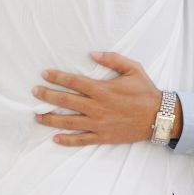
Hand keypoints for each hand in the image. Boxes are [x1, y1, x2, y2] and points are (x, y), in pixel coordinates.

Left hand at [32, 52, 173, 146]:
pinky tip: (55, 138)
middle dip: (47, 95)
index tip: (44, 74)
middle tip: (35, 92)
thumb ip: (113, 60)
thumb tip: (93, 54)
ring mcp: (98, 124)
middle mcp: (97, 107)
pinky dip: (67, 141)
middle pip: (66, 101)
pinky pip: (80, 140)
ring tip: (37, 116)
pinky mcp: (103, 136)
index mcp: (102, 90)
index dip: (57, 77)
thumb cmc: (145, 91)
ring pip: (68, 122)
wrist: (158, 116)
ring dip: (50, 119)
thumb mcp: (133, 69)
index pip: (74, 82)